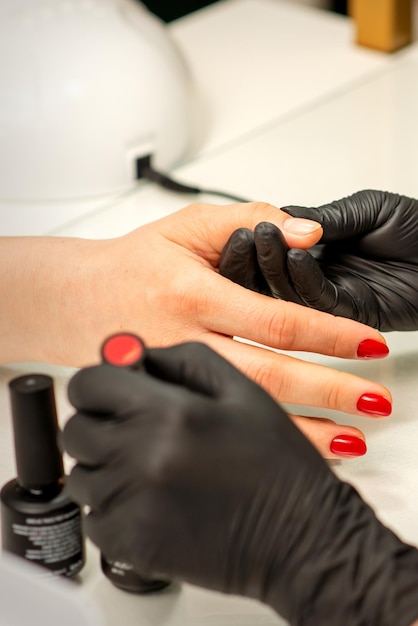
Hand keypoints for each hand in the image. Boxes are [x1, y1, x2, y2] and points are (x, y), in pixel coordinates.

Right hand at [1, 201, 390, 457]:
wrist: (77, 300)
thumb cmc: (133, 264)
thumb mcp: (187, 225)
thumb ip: (250, 219)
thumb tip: (309, 233)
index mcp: (194, 295)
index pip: (276, 321)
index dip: (329, 335)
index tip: (368, 344)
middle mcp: (185, 342)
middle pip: (268, 377)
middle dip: (329, 392)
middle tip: (374, 402)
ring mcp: (173, 380)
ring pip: (245, 412)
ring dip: (303, 431)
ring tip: (351, 441)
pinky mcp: (165, 400)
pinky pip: (220, 425)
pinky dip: (260, 439)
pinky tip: (292, 448)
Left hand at [63, 342, 417, 625]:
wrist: (301, 537)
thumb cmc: (279, 465)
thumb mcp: (242, 390)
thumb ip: (181, 359)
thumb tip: (133, 354)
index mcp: (168, 412)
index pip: (91, 385)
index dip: (100, 385)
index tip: (113, 393)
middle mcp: (142, 457)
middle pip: (77, 430)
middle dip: (100, 425)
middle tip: (134, 431)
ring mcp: (134, 504)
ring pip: (82, 476)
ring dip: (106, 468)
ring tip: (150, 469)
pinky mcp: (133, 545)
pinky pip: (93, 518)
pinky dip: (114, 508)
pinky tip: (152, 501)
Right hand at [219, 191, 417, 330]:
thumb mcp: (367, 209)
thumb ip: (326, 218)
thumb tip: (283, 221)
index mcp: (318, 249)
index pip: (274, 248)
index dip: (255, 238)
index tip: (242, 223)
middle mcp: (320, 276)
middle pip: (270, 276)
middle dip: (255, 257)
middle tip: (245, 236)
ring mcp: (333, 297)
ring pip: (287, 294)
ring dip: (273, 268)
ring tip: (266, 242)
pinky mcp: (351, 317)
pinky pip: (320, 304)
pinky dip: (304, 282)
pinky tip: (297, 259)